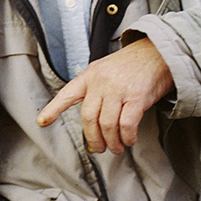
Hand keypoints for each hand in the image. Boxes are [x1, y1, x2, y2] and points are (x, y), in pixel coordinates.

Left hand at [37, 37, 173, 153]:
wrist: (158, 52)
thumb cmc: (131, 65)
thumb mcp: (104, 70)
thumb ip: (95, 90)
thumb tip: (92, 121)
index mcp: (89, 76)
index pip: (67, 94)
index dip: (53, 109)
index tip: (42, 122)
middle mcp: (100, 83)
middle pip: (88, 117)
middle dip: (92, 138)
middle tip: (98, 148)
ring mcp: (118, 89)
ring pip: (107, 124)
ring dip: (111, 141)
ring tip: (116, 148)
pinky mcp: (137, 97)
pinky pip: (127, 124)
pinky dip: (126, 136)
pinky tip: (128, 140)